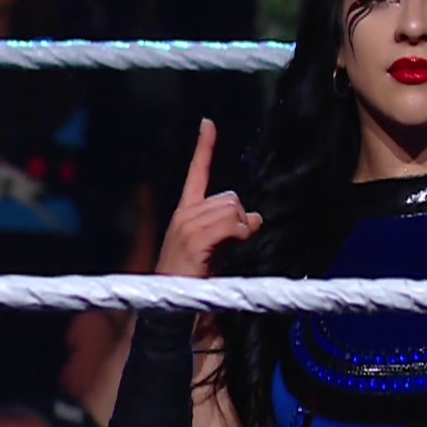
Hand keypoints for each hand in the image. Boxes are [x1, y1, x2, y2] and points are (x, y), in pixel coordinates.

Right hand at [158, 120, 261, 278]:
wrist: (169, 303)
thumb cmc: (193, 279)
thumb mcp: (214, 246)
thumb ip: (231, 227)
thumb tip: (256, 217)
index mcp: (185, 212)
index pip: (196, 172)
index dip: (204, 146)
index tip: (208, 123)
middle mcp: (184, 213)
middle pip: (230, 197)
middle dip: (240, 218)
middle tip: (232, 242)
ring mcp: (187, 224)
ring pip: (233, 209)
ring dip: (240, 230)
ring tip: (226, 250)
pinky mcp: (194, 237)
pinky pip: (232, 224)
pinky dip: (239, 235)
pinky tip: (229, 248)